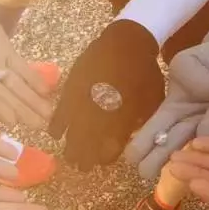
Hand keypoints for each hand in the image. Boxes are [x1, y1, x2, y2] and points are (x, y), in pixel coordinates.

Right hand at [0, 0, 50, 127]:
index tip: (12, 122)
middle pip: (3, 97)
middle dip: (22, 111)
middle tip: (40, 128)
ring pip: (15, 85)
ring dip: (31, 99)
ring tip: (48, 115)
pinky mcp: (2, 48)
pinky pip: (20, 66)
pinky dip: (33, 77)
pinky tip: (45, 91)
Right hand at [49, 20, 164, 170]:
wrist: (126, 42)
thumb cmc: (144, 72)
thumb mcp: (153, 101)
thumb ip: (142, 122)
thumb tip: (132, 138)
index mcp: (121, 121)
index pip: (109, 149)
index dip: (105, 158)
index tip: (103, 161)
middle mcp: (99, 116)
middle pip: (87, 146)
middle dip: (84, 160)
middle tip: (82, 167)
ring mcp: (82, 104)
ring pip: (72, 134)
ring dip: (71, 148)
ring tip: (69, 159)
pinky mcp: (70, 90)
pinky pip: (60, 113)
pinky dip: (57, 126)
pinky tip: (55, 136)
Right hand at [125, 21, 208, 179]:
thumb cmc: (201, 64)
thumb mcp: (186, 63)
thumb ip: (192, 76)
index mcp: (168, 115)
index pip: (150, 134)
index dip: (141, 148)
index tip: (133, 158)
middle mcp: (186, 131)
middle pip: (169, 151)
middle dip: (156, 160)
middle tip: (145, 171)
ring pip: (208, 135)